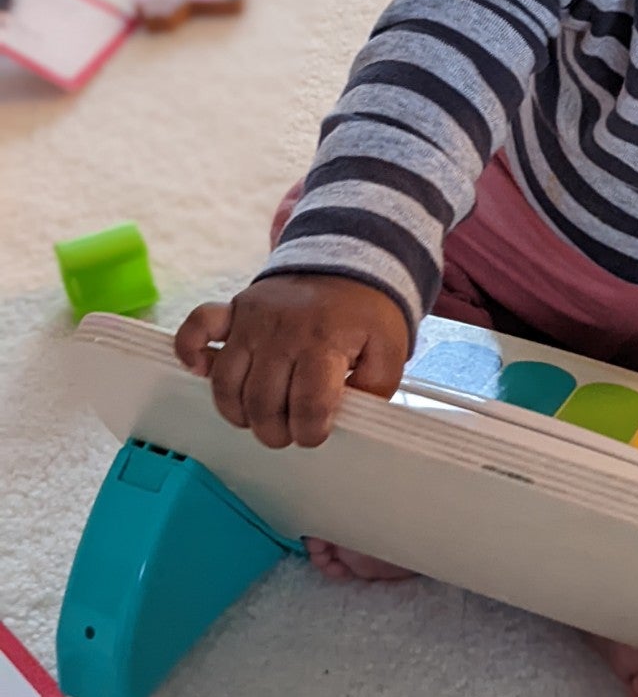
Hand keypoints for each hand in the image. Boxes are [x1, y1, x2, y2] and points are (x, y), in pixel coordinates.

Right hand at [174, 274, 411, 449]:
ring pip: (226, 382)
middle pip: (262, 402)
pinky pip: (197, 328)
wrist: (347, 262)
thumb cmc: (366, 313)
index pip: (309, 405)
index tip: (316, 434)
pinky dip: (190, 352)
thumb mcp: (388, 351)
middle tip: (288, 433)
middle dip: (275, 431)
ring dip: (238, 412)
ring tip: (259, 418)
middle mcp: (283, 332)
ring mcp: (252, 320)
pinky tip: (200, 371)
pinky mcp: (234, 310)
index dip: (311, 432)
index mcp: (324, 343)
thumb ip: (375, 388)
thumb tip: (348, 417)